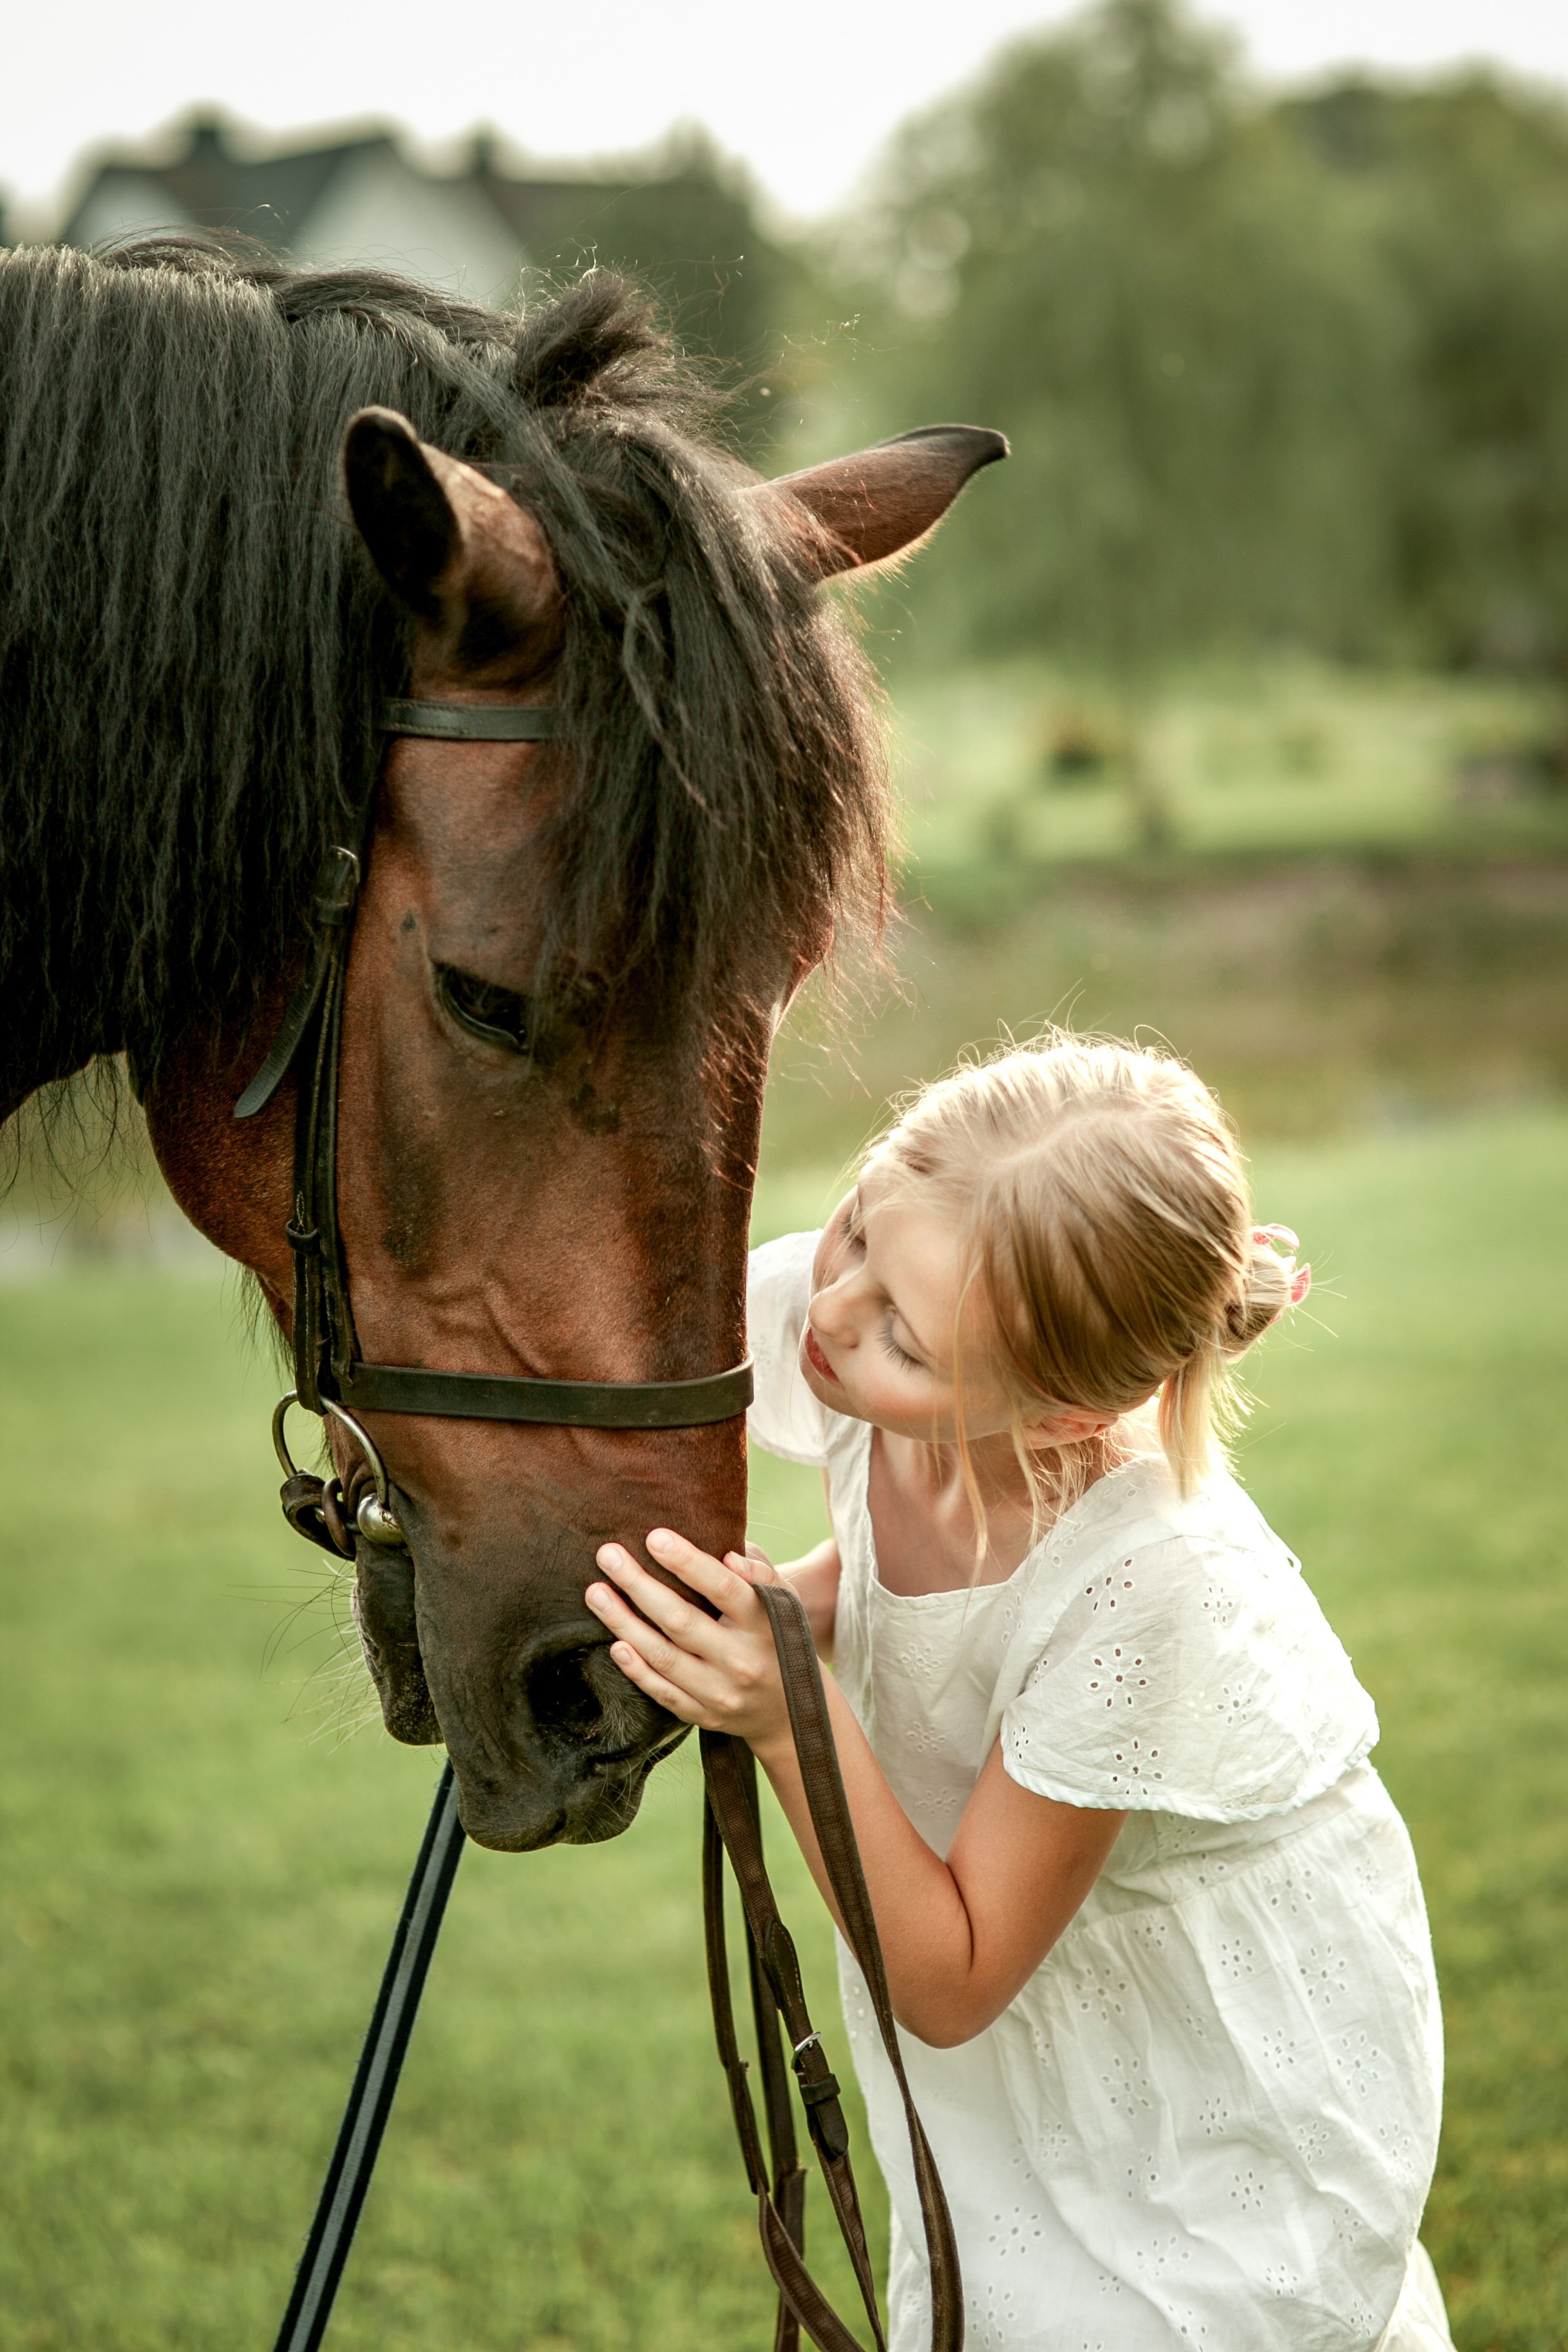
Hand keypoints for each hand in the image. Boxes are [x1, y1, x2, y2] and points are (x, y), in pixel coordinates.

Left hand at [585, 1529, 790, 1750]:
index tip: (653, 1537)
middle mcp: (742, 1659)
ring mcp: (721, 1692)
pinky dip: (636, 1669)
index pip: (722, 1587)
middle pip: (681, 1620)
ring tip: (595, 1592)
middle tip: (607, 1554)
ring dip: (623, 1622)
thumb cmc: (779, 1637)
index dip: (686, 1562)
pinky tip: (615, 1643)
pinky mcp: (704, 1715)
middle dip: (638, 1584)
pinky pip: (662, 1692)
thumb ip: (758, 1571)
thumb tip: (726, 1553)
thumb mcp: (784, 1600)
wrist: (791, 1712)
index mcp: (766, 1623)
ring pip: (663, 1656)